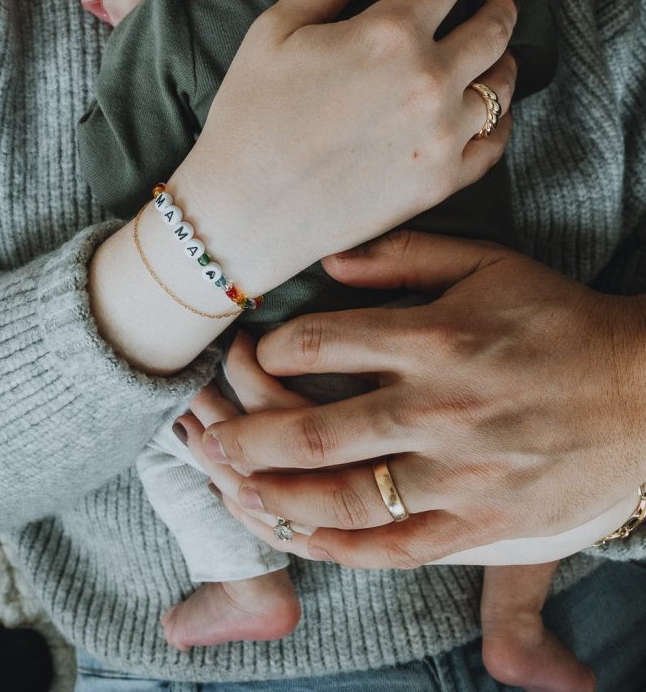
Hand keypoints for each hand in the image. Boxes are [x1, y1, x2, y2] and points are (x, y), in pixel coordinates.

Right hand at [172, 0, 517, 292]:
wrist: (245, 210)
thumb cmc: (250, 116)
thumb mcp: (274, 28)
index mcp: (388, 32)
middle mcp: (428, 79)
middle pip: (493, 28)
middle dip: (498, 8)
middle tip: (502, 3)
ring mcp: (442, 134)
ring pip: (503, 84)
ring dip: (503, 62)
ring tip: (498, 57)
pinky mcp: (443, 181)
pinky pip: (496, 141)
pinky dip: (499, 120)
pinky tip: (489, 112)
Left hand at [196, 233, 645, 566]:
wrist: (641, 391)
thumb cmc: (558, 321)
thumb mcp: (489, 264)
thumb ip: (405, 256)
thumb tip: (329, 261)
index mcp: (433, 337)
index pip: (316, 344)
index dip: (267, 350)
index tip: (251, 355)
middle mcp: (437, 408)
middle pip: (313, 429)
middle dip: (245, 435)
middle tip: (202, 438)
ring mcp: (459, 473)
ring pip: (343, 497)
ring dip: (275, 495)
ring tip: (232, 489)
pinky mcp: (483, 524)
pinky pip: (396, 547)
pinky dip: (340, 547)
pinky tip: (301, 537)